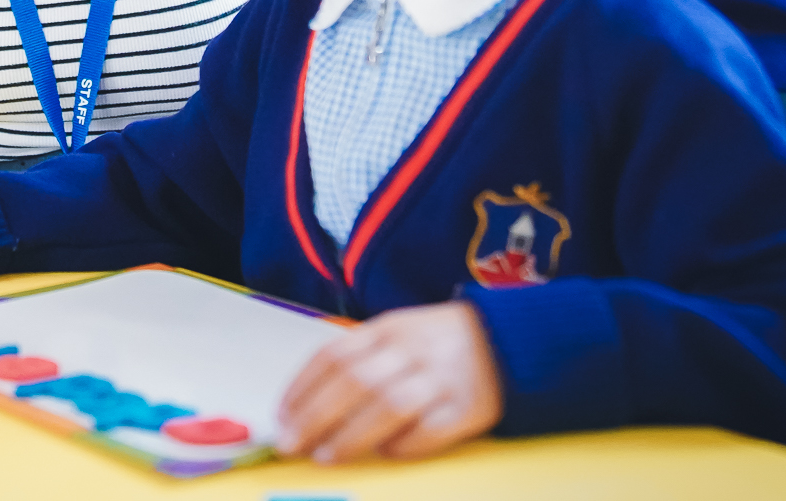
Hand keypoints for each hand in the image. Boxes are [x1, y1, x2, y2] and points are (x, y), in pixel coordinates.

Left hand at [277, 300, 503, 463]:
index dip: (301, 388)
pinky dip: (404, 444)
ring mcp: (440, 378)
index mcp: (387, 329)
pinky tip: (385, 453)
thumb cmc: (433, 345)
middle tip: (290, 445)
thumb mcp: (394, 336)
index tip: (280, 418)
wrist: (506, 339)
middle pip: (355, 382)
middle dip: (315, 417)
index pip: (334, 356)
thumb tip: (306, 406)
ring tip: (326, 456)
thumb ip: (358, 362)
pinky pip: (430, 431)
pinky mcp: (468, 408)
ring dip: (351, 435)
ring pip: (388, 406)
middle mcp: (410, 350)